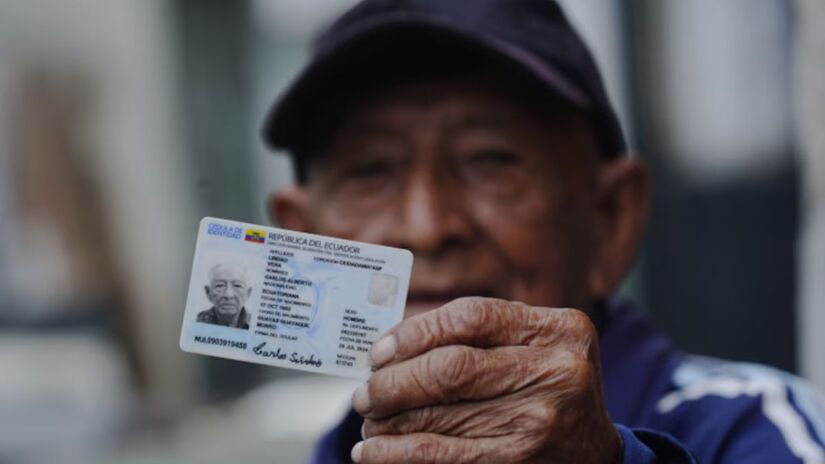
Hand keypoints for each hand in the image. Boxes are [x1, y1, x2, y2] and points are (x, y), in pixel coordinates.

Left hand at [350, 297, 620, 463]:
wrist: (596, 454)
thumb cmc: (549, 389)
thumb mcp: (536, 347)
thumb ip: (481, 336)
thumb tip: (391, 347)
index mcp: (559, 329)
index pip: (470, 317)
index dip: (414, 332)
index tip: (379, 351)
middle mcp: (557, 371)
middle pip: (451, 368)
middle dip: (393, 382)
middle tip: (365, 393)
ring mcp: (542, 421)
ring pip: (440, 415)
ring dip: (389, 420)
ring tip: (368, 421)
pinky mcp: (521, 463)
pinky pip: (442, 456)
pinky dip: (397, 455)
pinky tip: (374, 453)